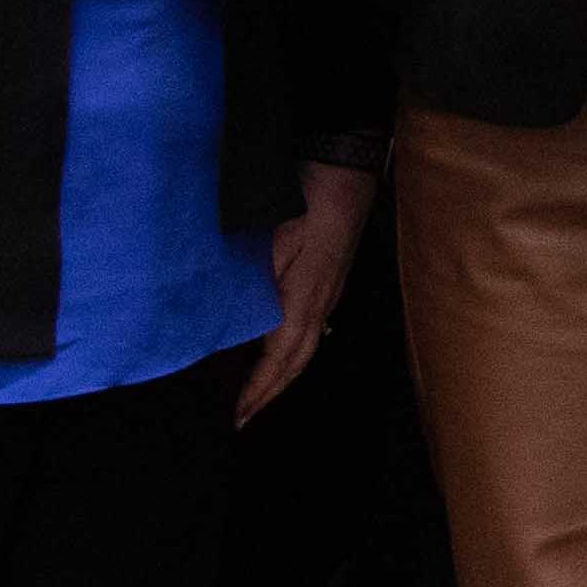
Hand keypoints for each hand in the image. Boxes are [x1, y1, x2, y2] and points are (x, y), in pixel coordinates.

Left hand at [240, 159, 380, 420]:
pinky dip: (291, 351)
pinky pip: (310, 330)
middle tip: (245, 416)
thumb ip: (261, 278)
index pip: (280, 357)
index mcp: (305, 297)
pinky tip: (281, 350)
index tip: (239, 414)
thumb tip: (243, 317)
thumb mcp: (277, 237)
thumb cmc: (311, 198)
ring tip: (260, 393)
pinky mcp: (329, 280)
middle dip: (271, 392)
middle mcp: (321, 302)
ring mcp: (329, 293)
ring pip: (306, 347)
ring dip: (283, 375)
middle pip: (297, 361)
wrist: (347, 170)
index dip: (259, 388)